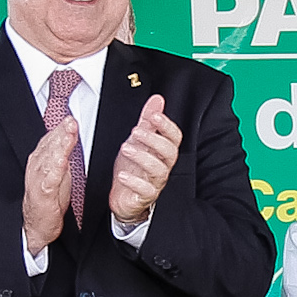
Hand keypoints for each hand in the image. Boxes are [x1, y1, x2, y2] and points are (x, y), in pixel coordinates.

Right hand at [21, 112, 77, 252]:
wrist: (37, 225)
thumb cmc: (49, 199)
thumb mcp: (58, 173)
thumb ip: (62, 155)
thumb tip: (69, 136)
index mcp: (41, 161)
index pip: (50, 141)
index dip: (60, 129)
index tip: (71, 119)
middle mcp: (37, 168)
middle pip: (50, 147)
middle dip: (61, 133)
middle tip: (71, 121)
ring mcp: (39, 181)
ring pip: (49, 159)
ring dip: (59, 146)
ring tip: (68, 135)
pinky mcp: (43, 195)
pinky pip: (49, 180)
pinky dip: (54, 169)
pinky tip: (61, 160)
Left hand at [106, 93, 179, 227]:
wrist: (124, 197)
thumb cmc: (133, 168)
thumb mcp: (137, 141)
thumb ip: (148, 121)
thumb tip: (157, 99)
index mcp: (162, 152)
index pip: (174, 138)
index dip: (167, 126)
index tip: (154, 116)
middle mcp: (162, 166)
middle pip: (169, 153)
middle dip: (154, 140)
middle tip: (136, 131)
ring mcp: (155, 182)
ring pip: (158, 170)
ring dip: (142, 157)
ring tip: (125, 148)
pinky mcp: (145, 197)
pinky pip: (145, 190)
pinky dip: (134, 182)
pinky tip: (122, 174)